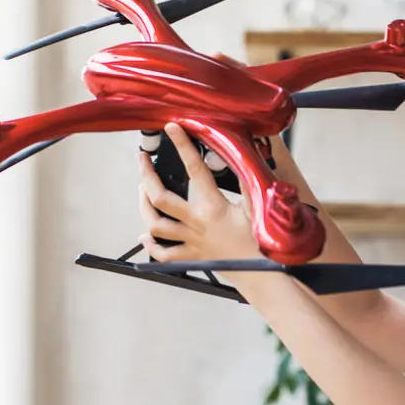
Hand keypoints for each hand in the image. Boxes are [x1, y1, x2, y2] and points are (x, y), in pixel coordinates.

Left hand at [138, 123, 260, 262]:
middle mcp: (196, 224)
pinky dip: (151, 244)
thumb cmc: (261, 242)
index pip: (194, 170)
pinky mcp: (191, 257)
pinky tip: (145, 235)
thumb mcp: (257, 206)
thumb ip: (247, 180)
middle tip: (142, 159)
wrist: (262, 275)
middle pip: (159, 198)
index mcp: (212, 207)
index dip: (182, 146)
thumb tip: (240, 155)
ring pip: (155, 224)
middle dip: (146, 175)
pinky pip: (163, 254)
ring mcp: (190, 242)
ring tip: (142, 190)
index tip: (173, 128)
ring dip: (143, 206)